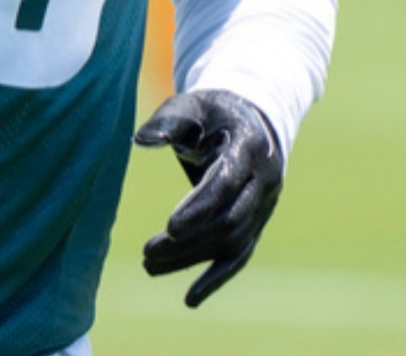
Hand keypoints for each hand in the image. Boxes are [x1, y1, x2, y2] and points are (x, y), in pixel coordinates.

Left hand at [134, 89, 282, 307]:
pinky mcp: (256, 223)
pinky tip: (191, 299)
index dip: (200, 207)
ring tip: (149, 265)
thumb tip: (141, 140)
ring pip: (231, 242)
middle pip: (229, 220)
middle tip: (147, 253)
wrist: (253, 119)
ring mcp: (264, 206)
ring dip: (192, 259)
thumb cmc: (213, 111)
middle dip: (190, 241)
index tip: (171, 228)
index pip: (226, 184)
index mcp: (250, 147)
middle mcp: (264, 181)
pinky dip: (216, 278)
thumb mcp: (191, 105)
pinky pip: (238, 255)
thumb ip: (168, 121)